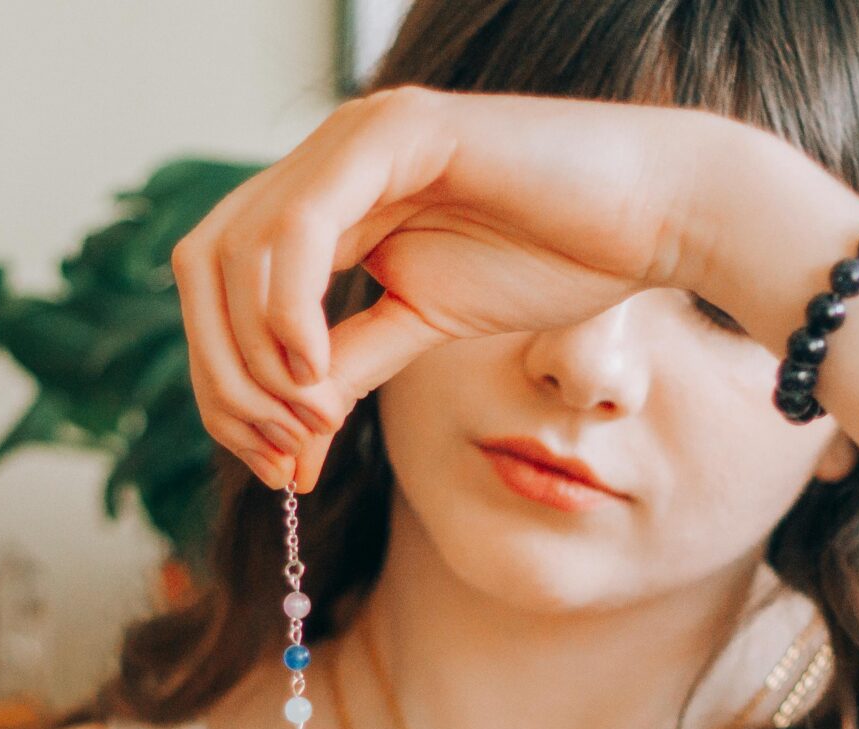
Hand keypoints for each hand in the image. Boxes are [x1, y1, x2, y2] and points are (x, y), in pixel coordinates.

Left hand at [170, 86, 764, 491]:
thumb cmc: (558, 259)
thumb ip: (349, 368)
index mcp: (324, 201)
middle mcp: (323, 160)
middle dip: (221, 377)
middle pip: (202, 266)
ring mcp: (353, 139)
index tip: (276, 465)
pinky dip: (288, 308)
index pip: (218, 286)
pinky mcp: (396, 132)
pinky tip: (315, 369)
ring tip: (307, 422)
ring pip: (234, 249)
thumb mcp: (425, 329)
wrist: (656, 215)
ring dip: (252, 356)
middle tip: (277, 455)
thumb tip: (287, 443)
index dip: (223, 382)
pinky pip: (300, 225)